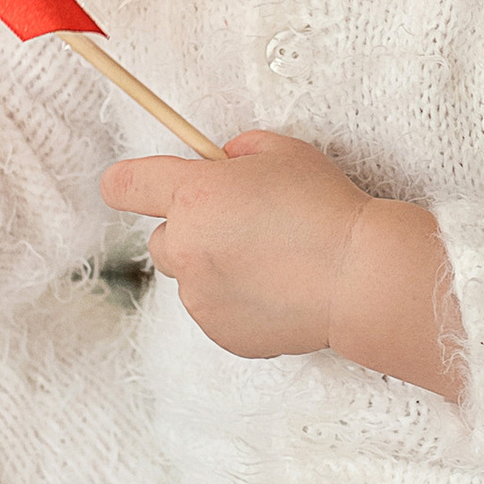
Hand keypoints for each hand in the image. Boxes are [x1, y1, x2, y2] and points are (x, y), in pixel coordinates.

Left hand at [100, 128, 371, 360]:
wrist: (360, 277)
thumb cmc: (326, 208)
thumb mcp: (284, 152)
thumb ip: (238, 151)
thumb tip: (222, 163)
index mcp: (195, 195)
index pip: (123, 185)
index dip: (127, 183)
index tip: (137, 187)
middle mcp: (187, 247)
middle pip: (161, 238)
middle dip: (191, 231)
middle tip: (239, 228)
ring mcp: (200, 296)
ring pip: (190, 278)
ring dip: (214, 269)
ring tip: (271, 264)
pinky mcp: (220, 332)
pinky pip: (215, 312)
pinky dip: (236, 303)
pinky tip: (277, 291)